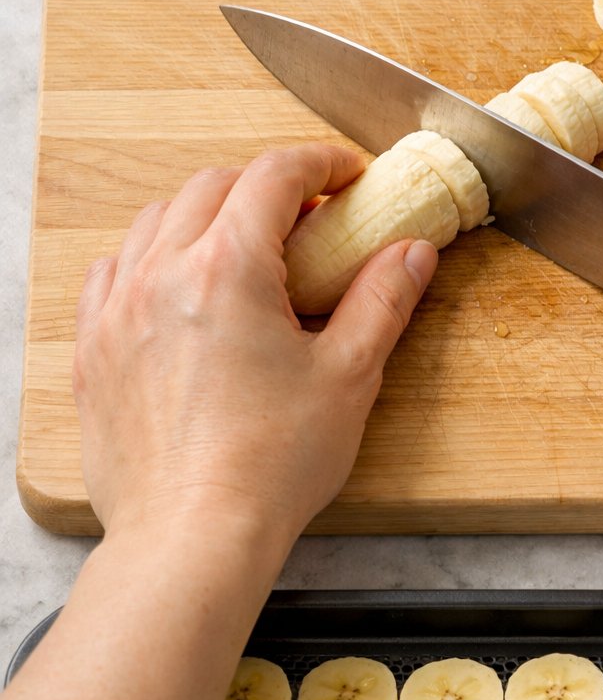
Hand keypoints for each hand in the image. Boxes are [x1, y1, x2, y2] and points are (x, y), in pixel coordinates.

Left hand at [72, 143, 436, 549]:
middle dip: (263, 185)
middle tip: (306, 214)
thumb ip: (382, 300)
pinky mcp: (94, 351)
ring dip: (204, 215)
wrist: (193, 537)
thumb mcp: (349, 376)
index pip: (272, 175)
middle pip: (211, 187)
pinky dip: (147, 258)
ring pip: (155, 221)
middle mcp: (162, 274)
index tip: (345, 174)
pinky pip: (111, 273)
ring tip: (242, 245)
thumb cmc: (270, 466)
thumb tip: (411, 252)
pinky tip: (173, 283)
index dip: (318, 162)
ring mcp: (118, 311)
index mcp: (228, 268)